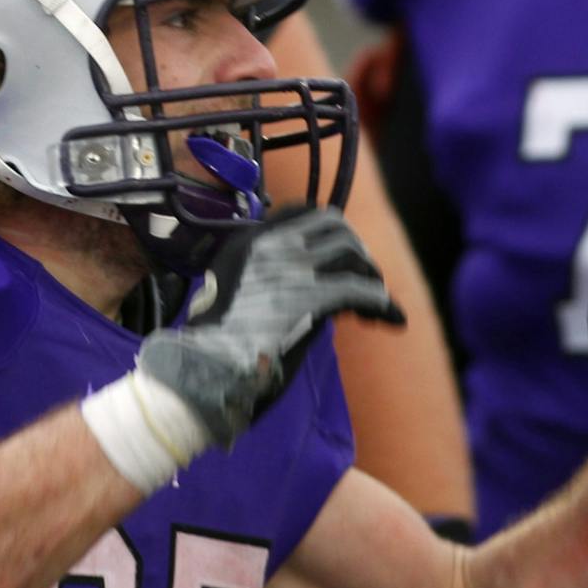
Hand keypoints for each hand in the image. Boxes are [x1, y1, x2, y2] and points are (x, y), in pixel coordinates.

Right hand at [139, 207, 404, 445]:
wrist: (198, 374)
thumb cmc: (211, 348)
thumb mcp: (233, 294)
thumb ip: (266, 279)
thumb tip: (309, 285)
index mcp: (247, 242)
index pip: (302, 213)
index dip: (331, 234)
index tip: (340, 263)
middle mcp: (268, 245)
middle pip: (334, 224)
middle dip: (356, 251)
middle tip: (364, 283)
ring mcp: (288, 270)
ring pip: (351, 253)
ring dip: (371, 277)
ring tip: (378, 306)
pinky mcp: (307, 300)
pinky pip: (359, 290)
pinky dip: (380, 303)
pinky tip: (389, 318)